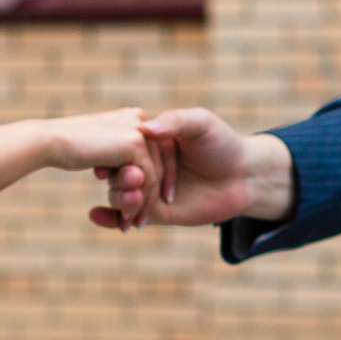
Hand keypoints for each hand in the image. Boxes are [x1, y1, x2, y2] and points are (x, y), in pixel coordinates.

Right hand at [37, 109, 164, 228]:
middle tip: (136, 224)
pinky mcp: (135, 145)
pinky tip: (126, 220)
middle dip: (147, 199)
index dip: (147, 184)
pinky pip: (146, 181)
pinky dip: (138, 204)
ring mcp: (140, 131)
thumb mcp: (101, 154)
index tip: (138, 207)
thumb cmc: (67, 150)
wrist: (48, 141)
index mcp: (132, 118)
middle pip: (155, 166)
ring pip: (153, 176)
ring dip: (142, 206)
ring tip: (129, 226)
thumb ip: (118, 162)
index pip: (150, 155)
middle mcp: (140, 120)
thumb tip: (135, 180)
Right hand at [88, 108, 292, 229]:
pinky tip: (95, 215)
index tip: (102, 163)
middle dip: (117, 181)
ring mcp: (149, 189)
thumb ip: (175, 121)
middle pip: (118, 173)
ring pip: (121, 196)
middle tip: (124, 183)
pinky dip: (109, 218)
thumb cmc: (223, 144)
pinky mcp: (156, 213)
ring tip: (131, 201)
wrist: (245, 177)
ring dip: (118, 200)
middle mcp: (145, 165)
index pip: (123, 148)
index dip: (111, 156)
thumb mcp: (201, 123)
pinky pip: (128, 216)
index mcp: (150, 141)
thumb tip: (144, 129)